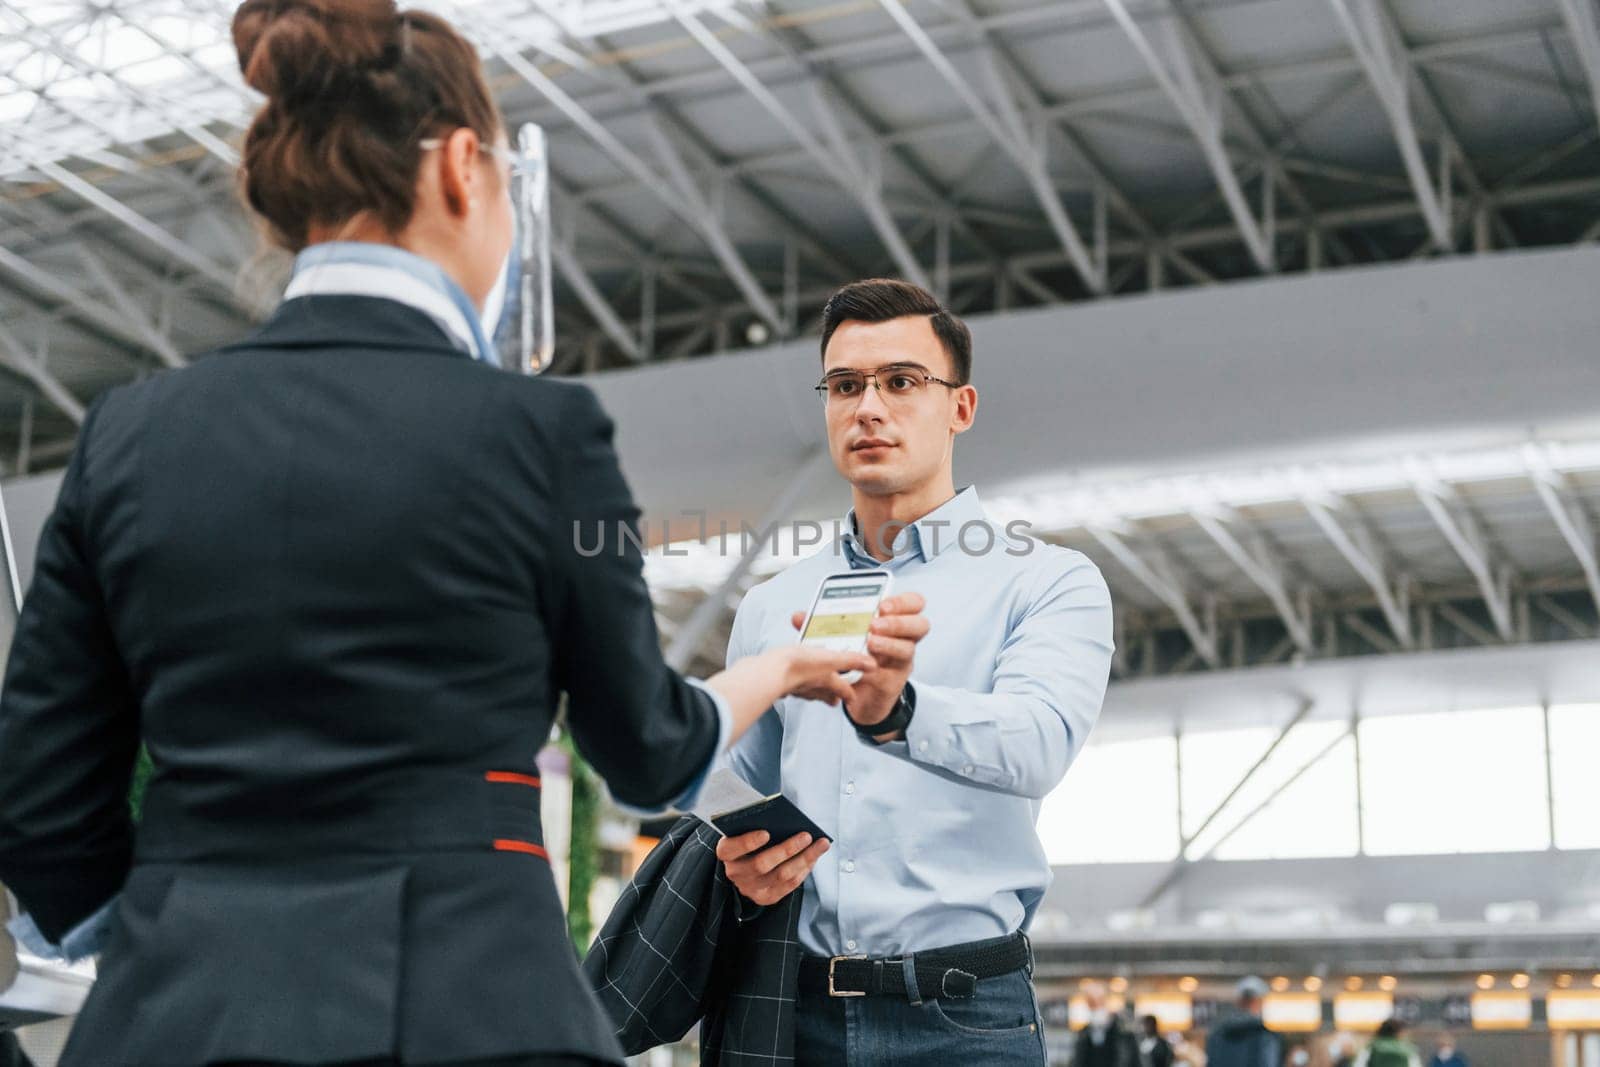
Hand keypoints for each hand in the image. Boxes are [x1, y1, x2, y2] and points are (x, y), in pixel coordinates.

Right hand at [716, 829, 828, 905]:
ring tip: (820, 844)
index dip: (748, 842)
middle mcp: (735, 873)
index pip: (732, 848)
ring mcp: (750, 888)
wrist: (746, 864)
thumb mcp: (746, 829)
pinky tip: (815, 857)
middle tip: (806, 835)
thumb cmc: (749, 836)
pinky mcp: (766, 898)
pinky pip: (789, 885)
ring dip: (804, 859)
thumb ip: (757, 824)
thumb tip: (785, 819)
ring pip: (780, 876)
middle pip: (761, 864)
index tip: (766, 832)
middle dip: (787, 849)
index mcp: (726, 852)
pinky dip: (804, 869)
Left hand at [790, 592, 928, 739]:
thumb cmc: (853, 658)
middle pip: (919, 624)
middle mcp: (903, 639)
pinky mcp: (893, 682)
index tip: (882, 605)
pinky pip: (891, 674)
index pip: (912, 603)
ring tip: (870, 643)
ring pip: (908, 648)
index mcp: (893, 620)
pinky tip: (865, 668)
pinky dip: (877, 669)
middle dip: (897, 621)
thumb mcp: (841, 638)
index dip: (902, 601)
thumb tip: (798, 617)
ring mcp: (901, 661)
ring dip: (889, 644)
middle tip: (875, 624)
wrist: (857, 695)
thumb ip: (822, 626)